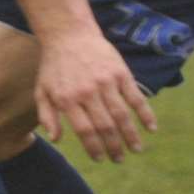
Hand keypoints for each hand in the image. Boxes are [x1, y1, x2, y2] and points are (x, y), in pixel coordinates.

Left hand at [35, 28, 157, 162]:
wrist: (69, 35)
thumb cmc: (54, 67)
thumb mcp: (42, 91)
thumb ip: (47, 116)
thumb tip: (56, 140)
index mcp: (67, 99)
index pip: (85, 131)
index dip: (94, 148)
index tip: (100, 158)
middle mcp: (88, 93)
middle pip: (105, 127)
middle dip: (114, 147)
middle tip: (119, 159)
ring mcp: (106, 82)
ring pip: (122, 116)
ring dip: (131, 136)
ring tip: (136, 150)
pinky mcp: (121, 73)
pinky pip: (136, 98)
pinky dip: (146, 115)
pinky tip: (151, 129)